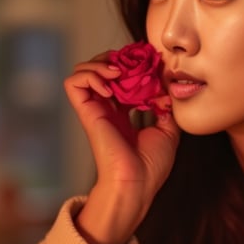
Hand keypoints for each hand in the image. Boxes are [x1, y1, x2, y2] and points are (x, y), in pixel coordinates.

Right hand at [64, 54, 178, 243]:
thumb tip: (166, 87)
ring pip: (82, 71)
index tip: (149, 65)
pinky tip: (109, 86)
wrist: (136, 184)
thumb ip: (167, 108)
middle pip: (100, 68)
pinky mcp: (87, 113)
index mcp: (124, 113)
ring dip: (99, 63)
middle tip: (132, 64)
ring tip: (117, 72)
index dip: (132, 65)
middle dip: (115, 58)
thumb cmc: (151, 167)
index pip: (121, 77)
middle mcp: (108, 108)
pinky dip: (90, 76)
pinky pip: (74, 83)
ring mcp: (96, 109)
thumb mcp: (169, 131)